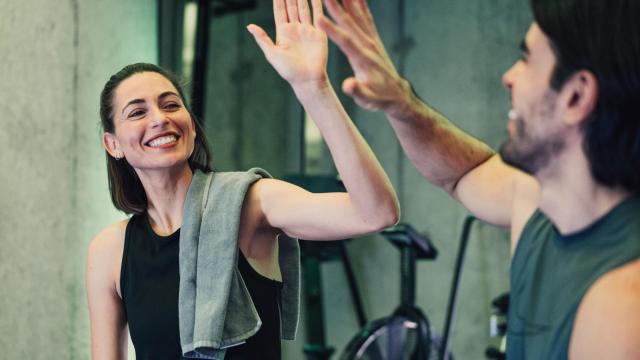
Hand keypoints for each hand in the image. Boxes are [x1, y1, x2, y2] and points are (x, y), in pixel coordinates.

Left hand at [248, 0, 327, 89]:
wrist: (307, 80)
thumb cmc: (289, 71)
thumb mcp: (272, 54)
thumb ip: (262, 38)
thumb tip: (249, 26)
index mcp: (283, 33)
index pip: (280, 11)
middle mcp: (296, 29)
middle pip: (292, 6)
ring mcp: (308, 29)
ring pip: (304, 8)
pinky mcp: (319, 33)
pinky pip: (318, 15)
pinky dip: (317, 4)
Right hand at [317, 0, 412, 115]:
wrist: (396, 93)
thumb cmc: (379, 97)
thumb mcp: (367, 99)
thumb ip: (357, 91)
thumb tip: (347, 85)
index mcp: (362, 59)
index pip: (345, 42)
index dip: (332, 30)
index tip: (318, 18)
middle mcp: (368, 46)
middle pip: (350, 23)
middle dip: (335, 6)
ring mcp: (372, 40)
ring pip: (358, 15)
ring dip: (348, 0)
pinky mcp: (374, 38)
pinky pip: (366, 17)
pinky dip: (361, 4)